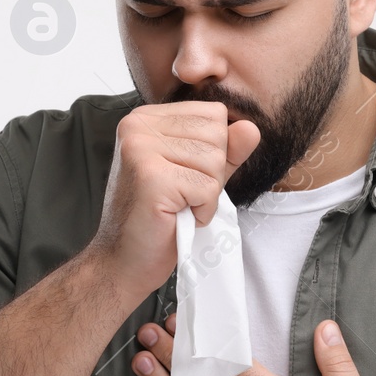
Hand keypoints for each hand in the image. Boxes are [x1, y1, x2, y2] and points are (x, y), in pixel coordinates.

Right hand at [88, 102, 259, 297]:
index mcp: (147, 118)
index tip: (183, 177)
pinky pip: (208, 188)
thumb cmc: (159, 219)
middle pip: (217, 135)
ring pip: (215, 161)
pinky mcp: (152, 177)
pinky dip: (202, 211)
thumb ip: (226, 150)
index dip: (213, 152)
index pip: (213, 114)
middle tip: (181, 196)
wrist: (125, 261)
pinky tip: (178, 217)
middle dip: (212, 174)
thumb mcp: (199, 174)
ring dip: (207, 194)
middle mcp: (139, 125)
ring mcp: (141, 148)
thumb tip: (251, 127)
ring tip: (178, 207)